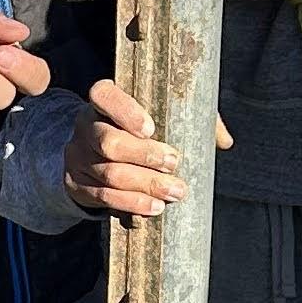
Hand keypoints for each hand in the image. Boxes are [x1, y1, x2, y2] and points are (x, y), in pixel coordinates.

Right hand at [64, 78, 188, 219]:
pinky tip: (153, 206)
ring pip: (109, 173)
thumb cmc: (138, 130)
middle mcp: (85, 125)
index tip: (151, 128)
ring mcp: (77, 156)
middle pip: (108, 142)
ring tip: (174, 192)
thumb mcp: (161, 115)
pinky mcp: (77, 183)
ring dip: (144, 185)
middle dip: (144, 155)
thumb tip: (224, 141)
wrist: (94, 155)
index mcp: (102, 101)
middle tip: (174, 164)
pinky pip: (103, 196)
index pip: (104, 96)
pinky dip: (130, 203)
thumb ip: (191, 118)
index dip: (125, 112)